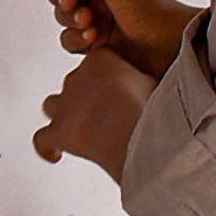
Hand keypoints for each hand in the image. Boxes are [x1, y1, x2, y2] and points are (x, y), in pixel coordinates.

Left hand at [33, 49, 156, 178]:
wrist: (132, 129)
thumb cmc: (152, 106)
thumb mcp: (159, 82)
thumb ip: (152, 80)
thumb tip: (173, 80)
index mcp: (100, 60)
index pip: (99, 61)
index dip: (109, 76)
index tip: (123, 90)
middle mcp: (77, 77)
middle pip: (76, 82)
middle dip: (89, 97)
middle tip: (110, 116)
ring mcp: (65, 105)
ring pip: (53, 104)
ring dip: (64, 115)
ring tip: (80, 129)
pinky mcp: (58, 131)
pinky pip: (41, 139)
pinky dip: (47, 147)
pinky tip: (55, 155)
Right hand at [45, 0, 200, 79]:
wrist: (170, 48)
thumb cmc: (154, 11)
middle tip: (73, 1)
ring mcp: (97, 15)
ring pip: (63, 13)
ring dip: (70, 18)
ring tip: (90, 22)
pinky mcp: (95, 40)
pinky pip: (69, 38)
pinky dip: (76, 38)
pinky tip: (93, 38)